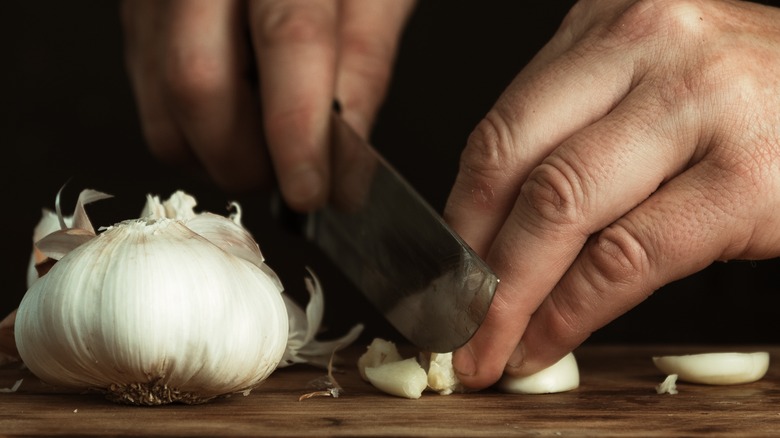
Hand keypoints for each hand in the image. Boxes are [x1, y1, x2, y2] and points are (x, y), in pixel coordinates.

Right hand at [121, 0, 414, 210]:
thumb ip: (365, 65)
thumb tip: (347, 156)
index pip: (288, 40)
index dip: (299, 131)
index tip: (314, 191)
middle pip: (199, 84)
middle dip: (249, 160)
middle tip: (295, 178)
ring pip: (164, 105)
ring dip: (220, 155)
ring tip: (269, 148)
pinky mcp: (139, 16)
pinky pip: (150, 98)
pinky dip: (194, 134)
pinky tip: (236, 121)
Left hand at [446, 0, 779, 388]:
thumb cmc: (742, 97)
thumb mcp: (644, 88)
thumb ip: (572, 136)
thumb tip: (492, 230)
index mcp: (610, 28)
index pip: (502, 130)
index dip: (459, 215)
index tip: (441, 269)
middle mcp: (650, 50)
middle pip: (524, 171)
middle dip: (476, 266)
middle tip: (453, 322)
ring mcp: (702, 108)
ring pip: (565, 212)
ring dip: (514, 298)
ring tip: (490, 346)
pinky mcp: (748, 179)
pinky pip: (630, 257)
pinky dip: (574, 312)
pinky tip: (548, 340)